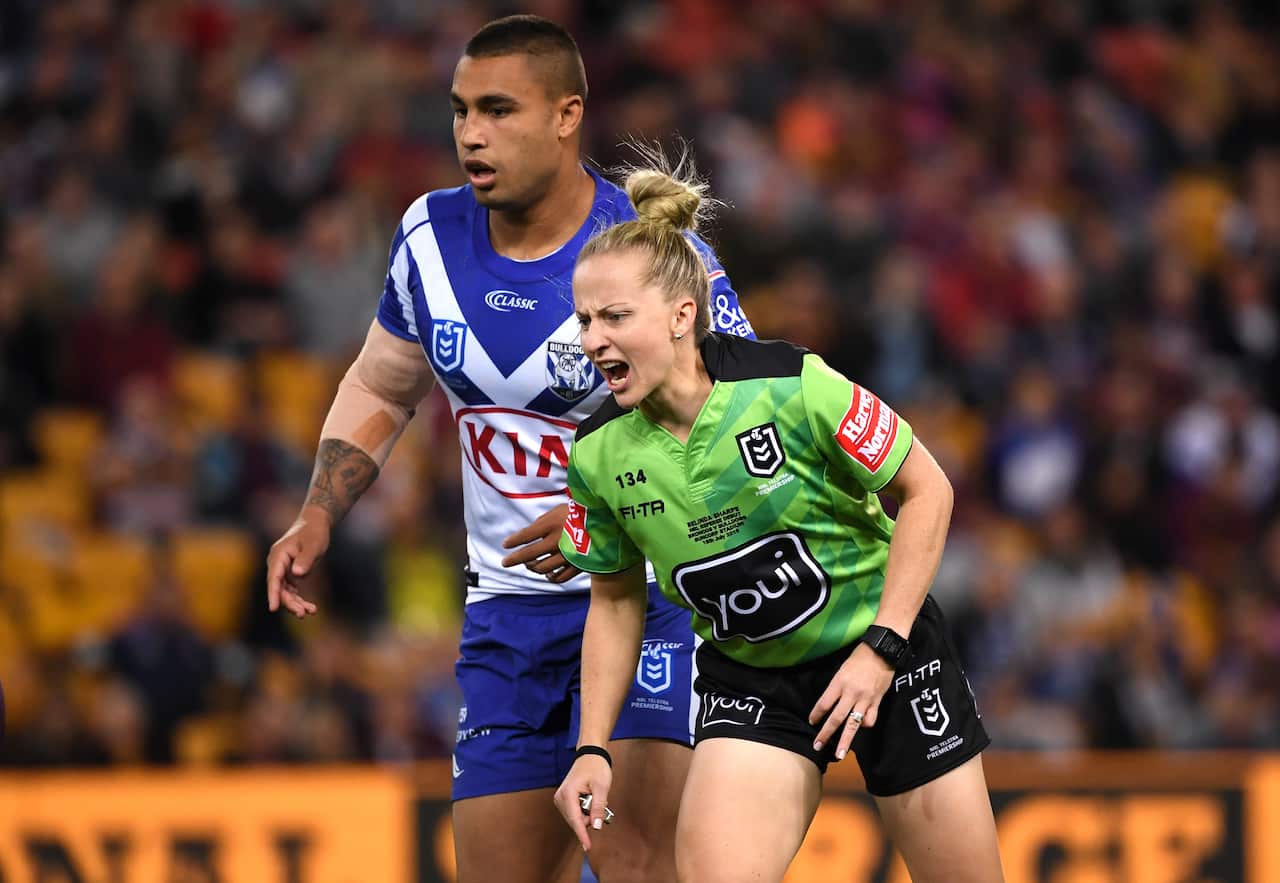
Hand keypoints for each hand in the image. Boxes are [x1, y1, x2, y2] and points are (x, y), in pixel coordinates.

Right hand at [266, 510, 328, 618]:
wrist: (315, 524)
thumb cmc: (314, 532)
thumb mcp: (313, 544)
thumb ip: (305, 559)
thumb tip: (296, 574)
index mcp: (279, 555)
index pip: (274, 577)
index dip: (273, 593)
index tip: (273, 608)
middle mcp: (277, 563)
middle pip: (279, 587)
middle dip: (290, 602)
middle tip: (303, 614)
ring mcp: (282, 568)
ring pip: (285, 591)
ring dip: (296, 603)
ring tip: (312, 611)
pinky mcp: (288, 572)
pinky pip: (291, 589)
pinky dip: (299, 598)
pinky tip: (309, 607)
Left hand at [501, 503, 580, 583]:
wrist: (608, 522)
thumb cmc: (581, 511)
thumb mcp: (560, 509)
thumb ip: (545, 519)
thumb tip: (531, 530)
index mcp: (551, 524)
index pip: (525, 535)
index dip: (513, 541)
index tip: (505, 545)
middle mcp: (556, 541)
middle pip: (529, 555)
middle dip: (514, 559)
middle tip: (505, 563)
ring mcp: (566, 555)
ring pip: (542, 568)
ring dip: (532, 568)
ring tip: (529, 565)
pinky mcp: (577, 564)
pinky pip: (560, 577)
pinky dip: (551, 577)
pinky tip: (547, 575)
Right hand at [553, 754, 612, 851]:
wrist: (590, 755)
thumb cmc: (596, 767)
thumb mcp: (601, 788)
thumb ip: (598, 808)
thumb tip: (595, 827)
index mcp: (568, 794)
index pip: (575, 820)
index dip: (583, 834)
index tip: (588, 847)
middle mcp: (560, 798)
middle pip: (576, 820)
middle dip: (589, 818)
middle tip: (600, 802)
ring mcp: (561, 799)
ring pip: (576, 818)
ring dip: (588, 814)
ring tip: (595, 797)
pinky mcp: (564, 800)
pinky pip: (575, 813)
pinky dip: (585, 811)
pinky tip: (590, 799)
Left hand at [808, 643, 895, 759]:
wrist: (883, 651)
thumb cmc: (860, 657)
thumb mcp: (842, 669)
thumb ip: (837, 687)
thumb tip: (831, 703)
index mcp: (839, 682)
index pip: (824, 703)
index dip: (816, 714)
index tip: (812, 722)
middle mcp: (851, 693)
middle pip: (836, 718)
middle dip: (826, 734)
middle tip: (817, 746)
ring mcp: (865, 699)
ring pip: (853, 724)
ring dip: (845, 740)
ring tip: (840, 754)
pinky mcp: (877, 702)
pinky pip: (870, 719)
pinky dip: (865, 725)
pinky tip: (861, 728)